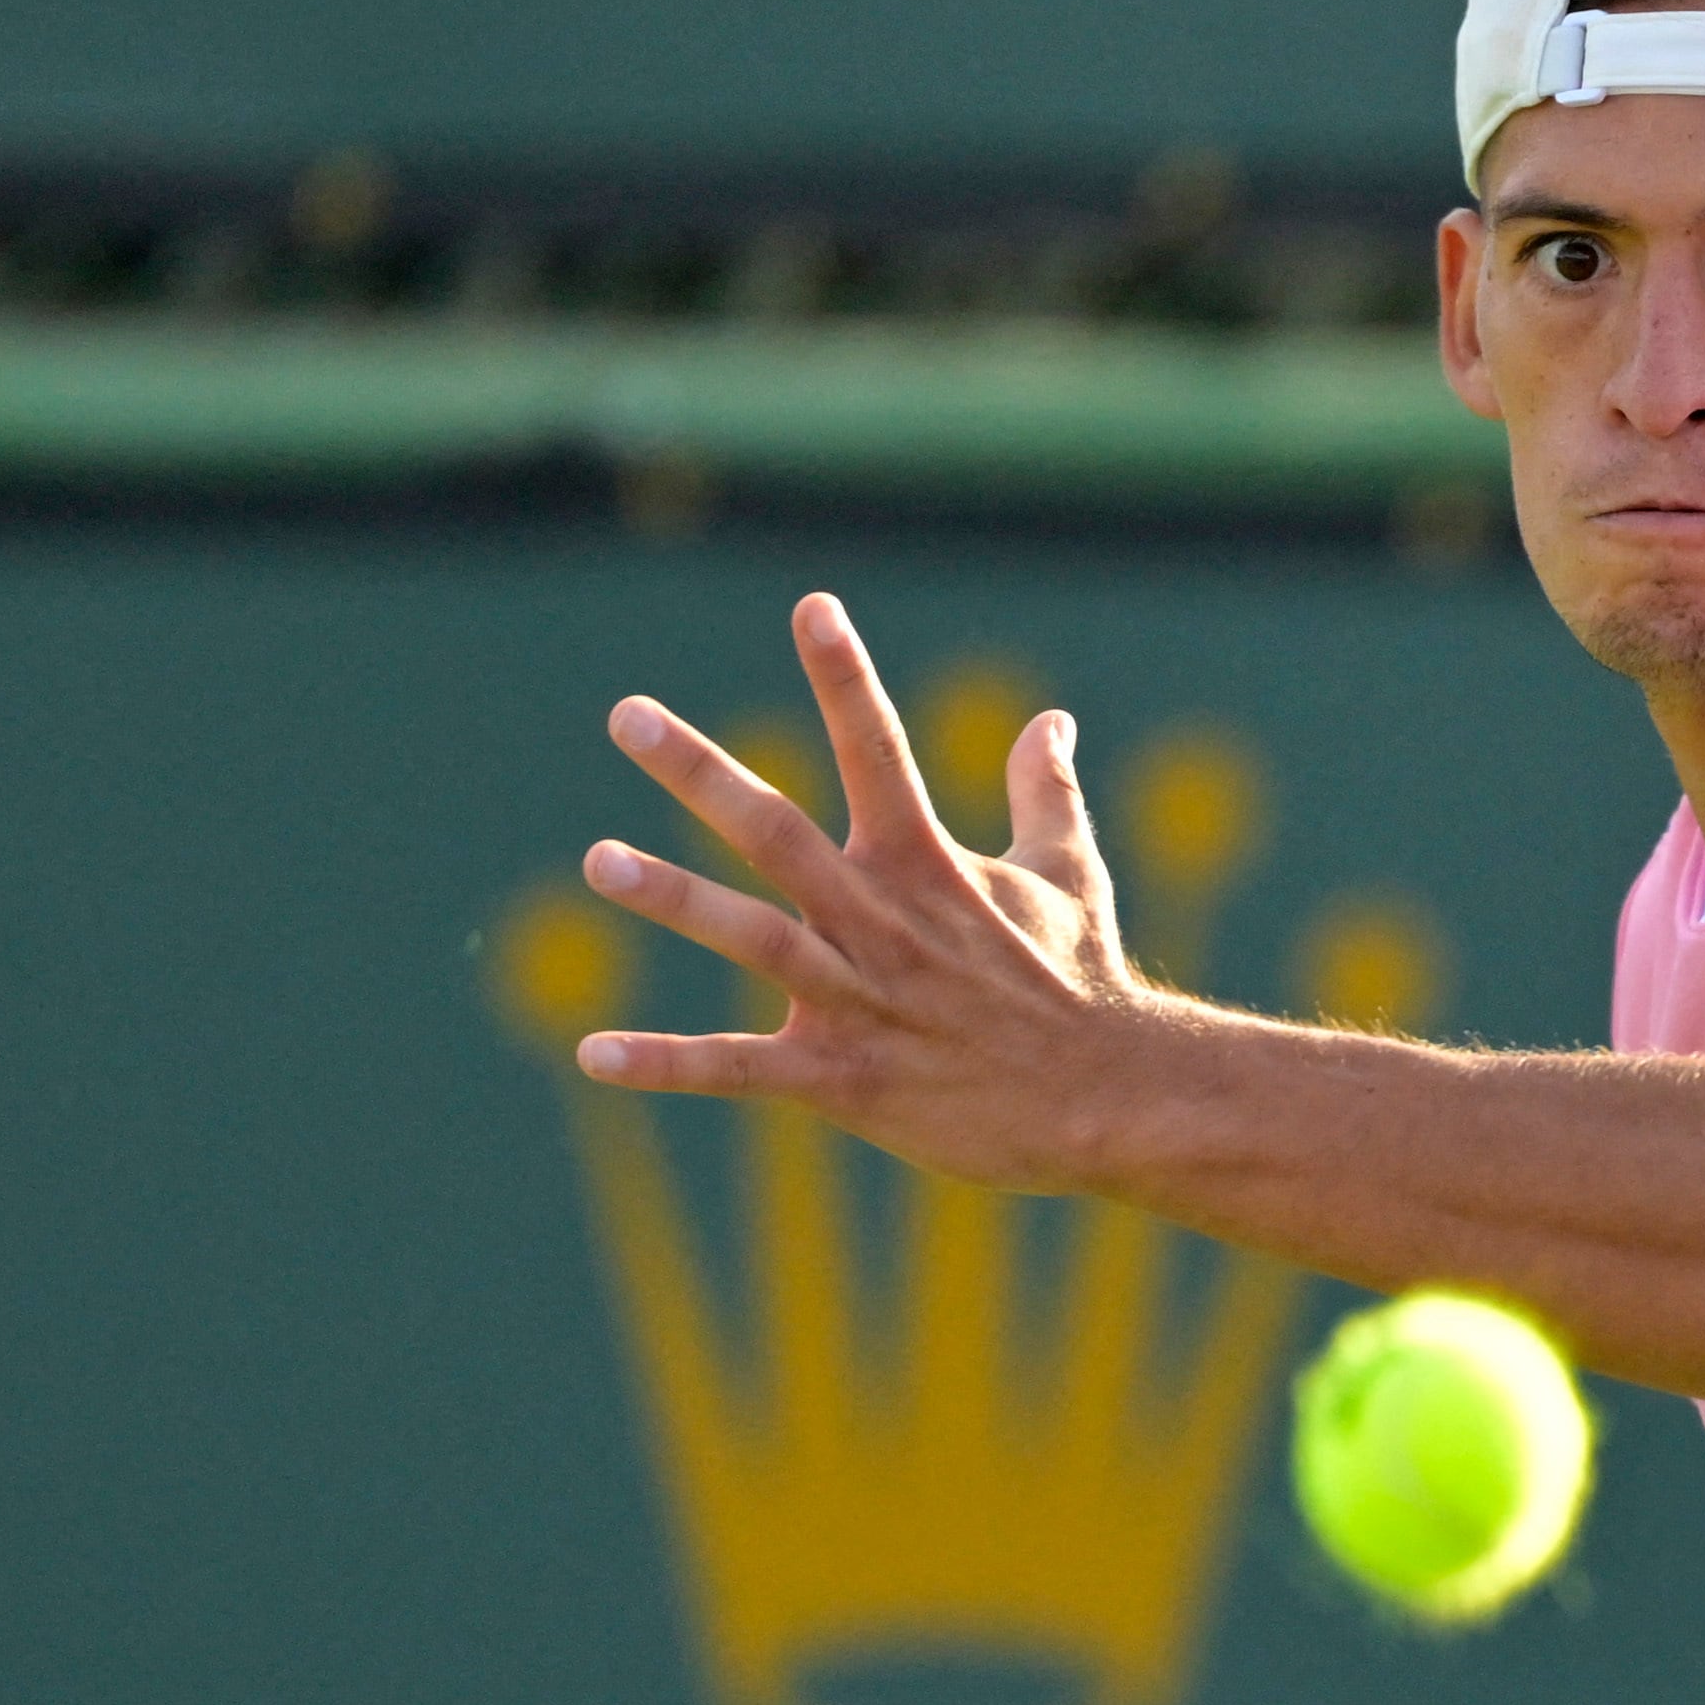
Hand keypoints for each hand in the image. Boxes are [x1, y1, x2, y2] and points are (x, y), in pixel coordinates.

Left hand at [575, 592, 1155, 1188]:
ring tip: (600, 859)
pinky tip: (592, 1055)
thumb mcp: (1069, 875)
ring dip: (672, 898)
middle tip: (627, 715)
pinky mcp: (842, 1077)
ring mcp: (858, 999)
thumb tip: (1050, 719)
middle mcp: (881, 920)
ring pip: (751, 937)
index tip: (810, 604)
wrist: (1111, 1099)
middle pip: (777, 831)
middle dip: (699, 773)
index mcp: (927, 864)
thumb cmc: (1083, 985)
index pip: (878, 750)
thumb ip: (1044, 792)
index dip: (844, 675)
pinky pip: (738, 1067)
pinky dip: (665, 1063)